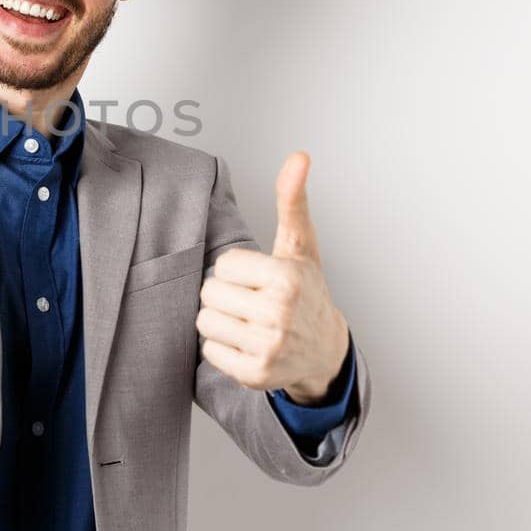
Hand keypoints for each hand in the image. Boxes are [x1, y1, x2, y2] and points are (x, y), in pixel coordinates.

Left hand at [195, 151, 350, 403]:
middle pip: (209, 293)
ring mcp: (269, 348)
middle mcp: (280, 314)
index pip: (223, 265)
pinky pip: (210, 351)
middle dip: (225, 294)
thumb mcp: (299, 245)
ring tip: (248, 321)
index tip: (259, 278)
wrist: (324, 350)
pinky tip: (247, 342)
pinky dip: (222, 347)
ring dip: (220, 320)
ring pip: (205, 322)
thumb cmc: (305, 291)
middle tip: (252, 300)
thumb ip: (292, 201)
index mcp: (287, 278)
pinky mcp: (255, 374)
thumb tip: (298, 156)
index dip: (237, 269)